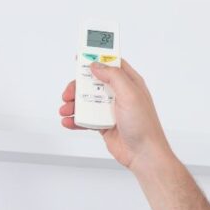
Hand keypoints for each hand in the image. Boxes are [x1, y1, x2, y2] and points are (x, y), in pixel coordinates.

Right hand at [59, 60, 173, 171]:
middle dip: (78, 85)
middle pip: (93, 81)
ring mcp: (111, 109)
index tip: (81, 56)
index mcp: (129, 83)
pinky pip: (86, 118)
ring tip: (66, 109)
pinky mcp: (104, 123)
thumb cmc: (144, 125)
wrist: (143, 154)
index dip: (96, 57)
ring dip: (74, 104)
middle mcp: (119, 94)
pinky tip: (69, 121)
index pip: (111, 63)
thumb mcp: (130, 94)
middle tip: (69, 92)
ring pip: (87, 100)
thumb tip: (96, 65)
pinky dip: (75, 119)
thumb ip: (113, 76)